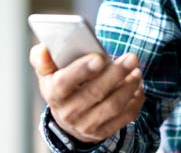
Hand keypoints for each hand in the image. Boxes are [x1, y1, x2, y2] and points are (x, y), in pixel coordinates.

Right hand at [29, 43, 144, 143]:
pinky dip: (135, 101)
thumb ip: (42, 58)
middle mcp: (68, 112)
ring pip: (112, 105)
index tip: (99, 58)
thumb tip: (44, 49)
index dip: (81, 70)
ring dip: (128, 86)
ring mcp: (86, 125)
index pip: (64, 83)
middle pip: (94, 93)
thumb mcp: (47, 72)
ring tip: (136, 70)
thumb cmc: (60, 84)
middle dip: (116, 74)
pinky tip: (138, 86)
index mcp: (53, 93)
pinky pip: (124, 117)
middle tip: (131, 57)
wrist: (67, 116)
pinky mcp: (102, 132)